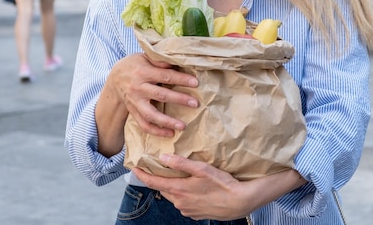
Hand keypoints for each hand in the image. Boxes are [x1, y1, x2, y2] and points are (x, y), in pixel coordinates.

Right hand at [110, 53, 198, 136]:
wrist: (114, 79)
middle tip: (195, 103)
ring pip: (151, 114)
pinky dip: (156, 131)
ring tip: (182, 126)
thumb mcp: (144, 57)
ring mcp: (135, 102)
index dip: (181, 79)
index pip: (165, 76)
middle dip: (179, 99)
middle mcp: (138, 88)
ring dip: (167, 121)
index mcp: (142, 72)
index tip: (195, 83)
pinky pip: (144, 124)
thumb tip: (178, 62)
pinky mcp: (133, 112)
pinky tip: (170, 134)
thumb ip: (160, 61)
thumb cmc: (134, 65)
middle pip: (160, 95)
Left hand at [133, 156, 250, 220]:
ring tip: (178, 175)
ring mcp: (187, 210)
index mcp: (179, 190)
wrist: (239, 202)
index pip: (153, 182)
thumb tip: (163, 158)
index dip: (142, 175)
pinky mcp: (195, 214)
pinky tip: (193, 187)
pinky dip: (182, 194)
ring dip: (172, 186)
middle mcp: (180, 203)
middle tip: (157, 166)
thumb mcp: (202, 169)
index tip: (134, 168)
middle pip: (163, 188)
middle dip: (158, 178)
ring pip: (173, 195)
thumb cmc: (222, 184)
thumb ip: (181, 163)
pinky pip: (183, 202)